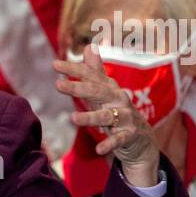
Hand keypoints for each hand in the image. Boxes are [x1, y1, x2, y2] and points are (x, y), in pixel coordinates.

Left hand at [53, 46, 160, 186]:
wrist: (140, 139)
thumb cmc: (116, 112)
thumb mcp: (105, 93)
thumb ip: (95, 73)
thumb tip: (89, 46)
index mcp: (110, 89)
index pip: (91, 76)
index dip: (74, 69)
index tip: (54, 64)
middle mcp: (119, 100)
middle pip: (98, 92)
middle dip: (78, 88)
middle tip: (58, 85)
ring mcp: (126, 118)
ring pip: (107, 116)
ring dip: (90, 117)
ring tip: (73, 118)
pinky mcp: (130, 135)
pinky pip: (119, 139)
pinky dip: (109, 144)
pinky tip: (98, 150)